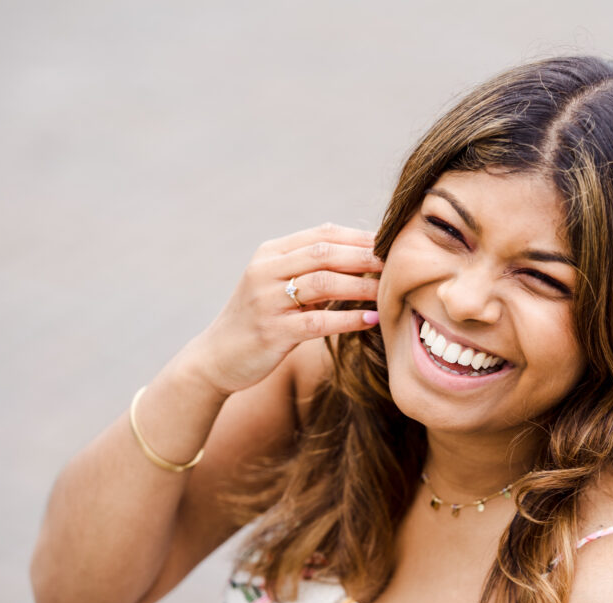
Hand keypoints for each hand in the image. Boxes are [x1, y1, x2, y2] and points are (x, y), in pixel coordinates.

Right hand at [184, 223, 382, 395]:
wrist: (216, 358)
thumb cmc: (260, 319)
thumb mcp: (279, 286)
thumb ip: (312, 270)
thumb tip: (364, 255)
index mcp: (270, 254)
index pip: (322, 234)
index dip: (359, 237)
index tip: (390, 244)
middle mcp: (265, 271)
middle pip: (324, 253)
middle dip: (365, 256)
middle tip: (397, 263)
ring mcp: (266, 301)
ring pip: (323, 283)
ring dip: (361, 285)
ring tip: (389, 290)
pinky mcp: (272, 331)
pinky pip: (318, 321)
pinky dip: (348, 319)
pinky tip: (371, 319)